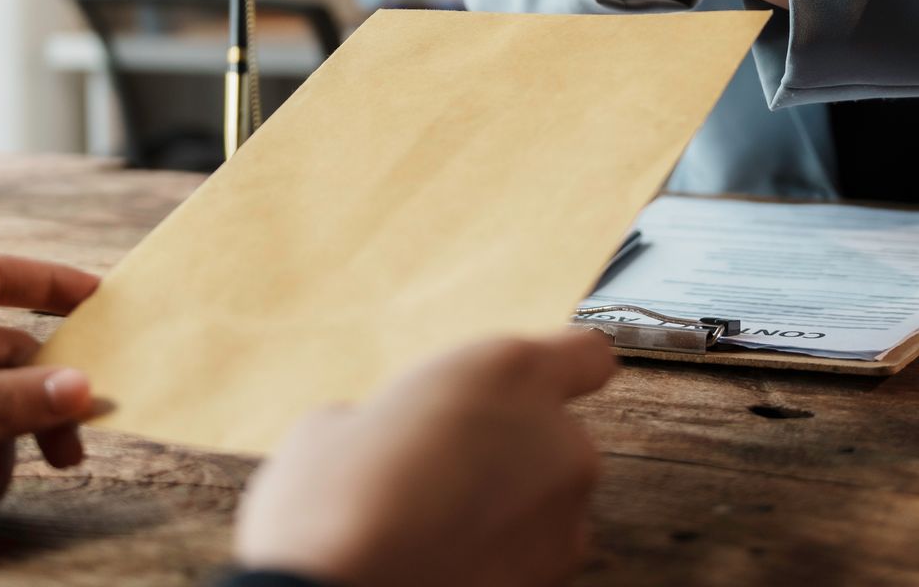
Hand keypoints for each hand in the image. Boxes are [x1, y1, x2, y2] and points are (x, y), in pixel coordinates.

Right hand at [234, 329, 616, 586]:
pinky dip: (504, 557)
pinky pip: (535, 553)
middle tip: (446, 470)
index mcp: (512, 372)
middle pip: (560, 435)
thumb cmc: (331, 501)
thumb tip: (386, 442)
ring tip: (439, 526)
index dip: (563, 370)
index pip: (588, 354)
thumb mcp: (344, 424)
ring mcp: (565, 516)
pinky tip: (446, 561)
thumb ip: (400, 419)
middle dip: (516, 451)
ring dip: (513, 508)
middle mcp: (558, 438)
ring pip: (550, 499)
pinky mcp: (554, 578)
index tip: (537, 387)